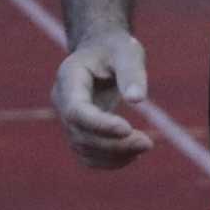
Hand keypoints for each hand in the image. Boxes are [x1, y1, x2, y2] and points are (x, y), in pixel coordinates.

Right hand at [52, 31, 153, 168]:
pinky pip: (88, 155)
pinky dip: (109, 161)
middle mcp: (62, 101)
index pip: (76, 111)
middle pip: (81, 134)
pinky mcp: (78, 131)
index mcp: (69, 78)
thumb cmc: (114, 48)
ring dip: (115, 155)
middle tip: (147, 142)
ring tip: (145, 145)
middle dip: (114, 144)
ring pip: (84, 149)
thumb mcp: (126, 50)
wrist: (102, 51)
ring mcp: (67, 119)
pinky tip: (133, 154)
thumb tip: (137, 100)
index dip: (99, 124)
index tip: (128, 129)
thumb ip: (131, 72)